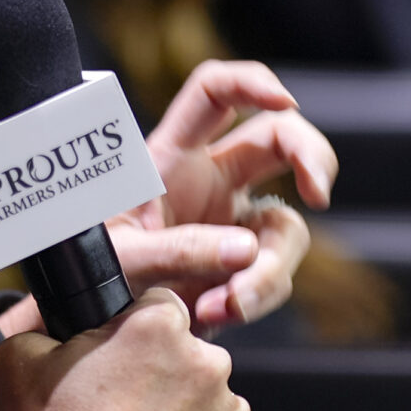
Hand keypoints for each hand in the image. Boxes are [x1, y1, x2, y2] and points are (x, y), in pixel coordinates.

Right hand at [0, 288, 258, 410]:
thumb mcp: (21, 360)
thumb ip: (49, 329)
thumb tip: (55, 328)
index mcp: (159, 327)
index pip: (161, 311)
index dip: (136, 337)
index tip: (122, 365)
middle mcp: (208, 364)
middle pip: (192, 360)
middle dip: (167, 381)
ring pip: (213, 408)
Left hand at [105, 60, 335, 330]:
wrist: (91, 328)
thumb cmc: (92, 278)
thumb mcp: (124, 259)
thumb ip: (179, 251)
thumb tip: (246, 250)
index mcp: (170, 156)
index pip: (214, 92)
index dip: (251, 82)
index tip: (287, 103)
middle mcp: (209, 179)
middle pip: (279, 138)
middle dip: (313, 155)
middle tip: (318, 193)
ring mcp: (233, 222)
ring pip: (288, 223)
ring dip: (271, 268)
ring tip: (229, 305)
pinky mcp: (244, 266)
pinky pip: (275, 276)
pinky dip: (254, 299)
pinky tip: (215, 316)